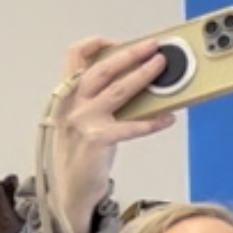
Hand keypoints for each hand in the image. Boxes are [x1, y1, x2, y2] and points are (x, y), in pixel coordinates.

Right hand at [46, 37, 174, 232]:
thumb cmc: (80, 153)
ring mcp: (83, 121)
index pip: (73, 57)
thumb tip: (136, 81)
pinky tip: (168, 118)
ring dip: (144, 76)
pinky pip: (131, 126)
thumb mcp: (82, 120)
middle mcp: (71, 104)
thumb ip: (98, 100)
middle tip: (153, 47)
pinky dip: (152, 122)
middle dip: (131, 54)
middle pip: (103, 68)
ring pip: (119, 90)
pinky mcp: (98, 140)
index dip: (95, 44)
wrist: (69, 190)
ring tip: (161, 67)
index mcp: (65, 95)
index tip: (117, 42)